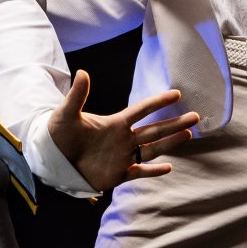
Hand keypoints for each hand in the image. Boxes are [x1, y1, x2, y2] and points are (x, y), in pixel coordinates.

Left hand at [46, 73, 201, 192]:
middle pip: (154, 130)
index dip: (158, 102)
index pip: (141, 110)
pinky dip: (154, 171)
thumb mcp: (66, 114)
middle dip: (174, 123)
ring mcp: (122, 157)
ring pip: (152, 149)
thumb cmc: (57, 135)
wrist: (51, 161)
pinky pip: (140, 172)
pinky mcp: (117, 175)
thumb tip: (81, 72)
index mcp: (114, 123)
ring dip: (170, 143)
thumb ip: (77, 96)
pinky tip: (169, 167)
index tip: (176, 93)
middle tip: (194, 116)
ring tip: (189, 134)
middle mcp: (123, 139)